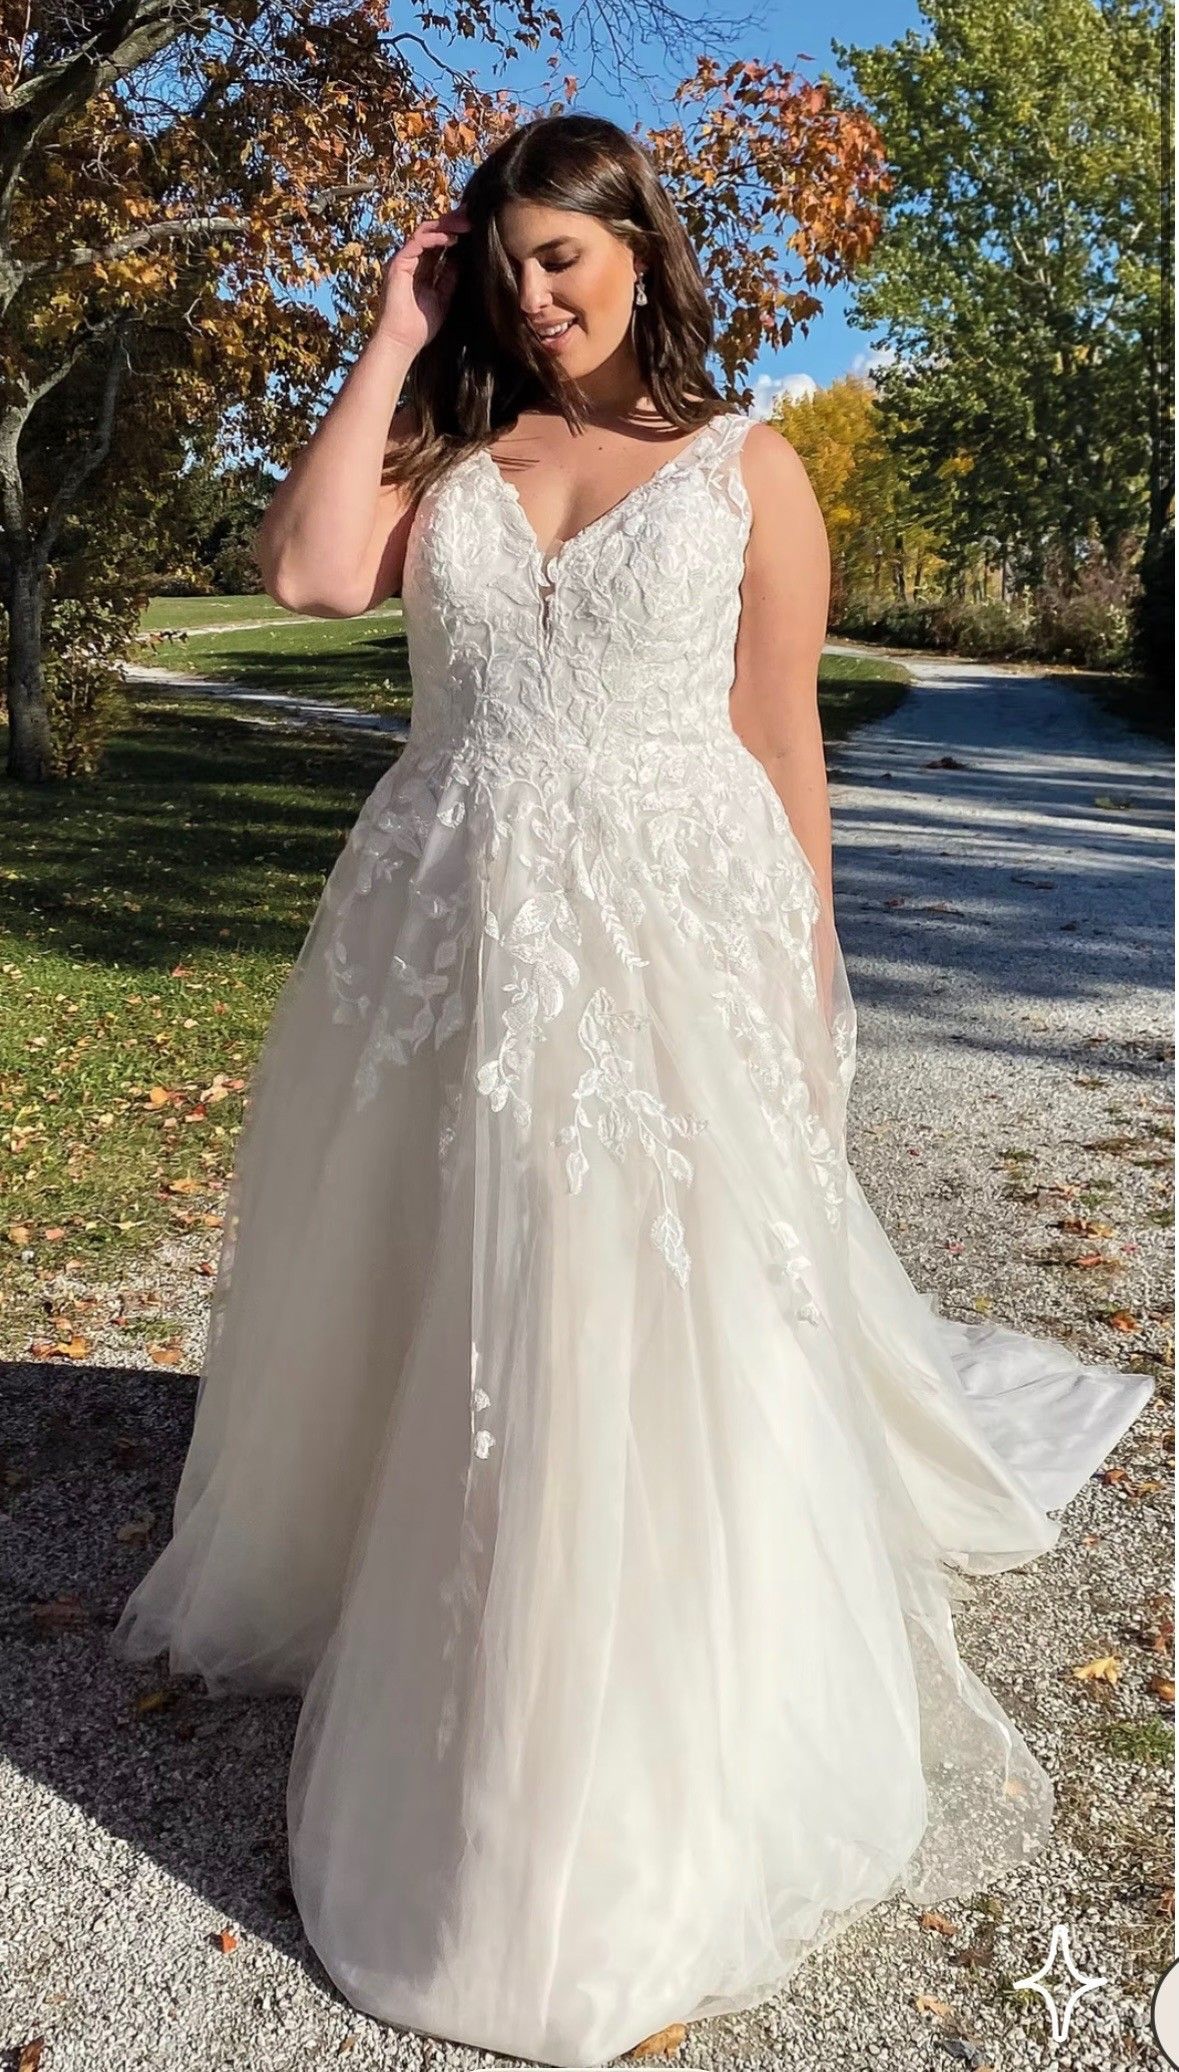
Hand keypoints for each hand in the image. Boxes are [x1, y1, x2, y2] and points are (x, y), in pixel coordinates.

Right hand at [373, 210, 470, 355]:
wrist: (402, 342)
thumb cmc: (420, 326)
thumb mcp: (443, 297)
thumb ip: (450, 277)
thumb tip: (462, 258)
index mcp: (420, 268)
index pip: (438, 242)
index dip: (455, 232)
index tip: (473, 225)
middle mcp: (411, 260)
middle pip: (432, 232)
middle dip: (452, 222)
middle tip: (471, 215)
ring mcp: (403, 260)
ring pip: (425, 232)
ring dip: (446, 225)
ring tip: (466, 223)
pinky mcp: (398, 264)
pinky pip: (417, 243)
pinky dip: (435, 238)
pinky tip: (452, 238)